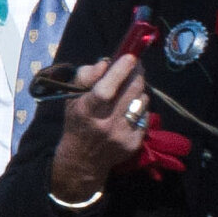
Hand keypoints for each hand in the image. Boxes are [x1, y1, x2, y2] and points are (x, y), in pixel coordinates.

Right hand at [49, 49, 149, 202]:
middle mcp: (105, 123)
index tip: (130, 56)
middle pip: (131, 91)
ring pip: (142, 101)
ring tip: (130, 91)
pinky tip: (130, 109)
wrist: (83, 160)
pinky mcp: (134, 143)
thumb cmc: (77, 122)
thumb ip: (85, 76)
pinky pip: (145, 116)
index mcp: (86, 110)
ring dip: (139, 91)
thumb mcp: (71, 98)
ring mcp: (122, 134)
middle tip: (136, 65)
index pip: (106, 89)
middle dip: (137, 73)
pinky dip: (140, 108)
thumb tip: (106, 62)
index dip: (120, 71)